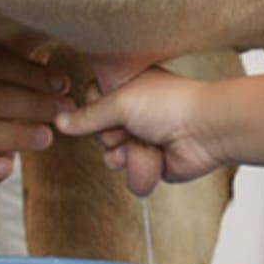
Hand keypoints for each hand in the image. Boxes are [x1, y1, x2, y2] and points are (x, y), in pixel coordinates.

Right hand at [55, 69, 224, 195]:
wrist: (205, 130)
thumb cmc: (169, 105)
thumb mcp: (120, 102)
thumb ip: (87, 115)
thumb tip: (59, 122)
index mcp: (126, 88)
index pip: (89, 100)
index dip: (93, 107)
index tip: (108, 104)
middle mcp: (132, 113)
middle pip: (96, 133)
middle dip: (112, 134)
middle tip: (131, 125)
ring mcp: (141, 139)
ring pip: (110, 158)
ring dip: (126, 153)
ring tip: (146, 142)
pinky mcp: (151, 164)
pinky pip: (130, 176)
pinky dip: (142, 169)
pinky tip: (157, 157)